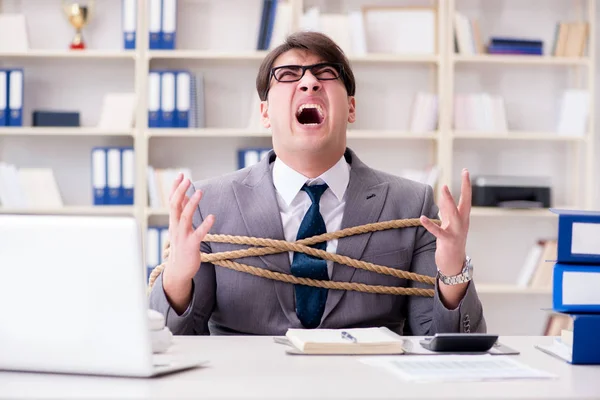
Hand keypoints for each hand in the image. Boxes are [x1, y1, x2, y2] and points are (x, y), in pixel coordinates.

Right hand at [162, 173, 214, 313]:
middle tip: (187, 179)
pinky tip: (212, 217)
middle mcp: (175, 227)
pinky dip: (204, 225)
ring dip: (192, 204)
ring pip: (185, 217)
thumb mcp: (180, 227)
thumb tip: (187, 196)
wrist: (178, 270)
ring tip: (199, 191)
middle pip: (175, 206)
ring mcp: (182, 236)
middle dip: (180, 192)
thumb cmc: (182, 246)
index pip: (171, 201)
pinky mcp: (191, 246)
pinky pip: (198, 234)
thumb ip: (183, 212)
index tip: (181, 175)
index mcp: (173, 221)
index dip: (175, 188)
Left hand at [420, 168, 470, 276]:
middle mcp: (462, 223)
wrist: (454, 264)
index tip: (465, 170)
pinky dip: (430, 225)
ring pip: (454, 214)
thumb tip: (444, 195)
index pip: (466, 198)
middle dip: (465, 188)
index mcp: (463, 218)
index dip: (466, 184)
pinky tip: (422, 218)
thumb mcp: (450, 223)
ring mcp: (456, 232)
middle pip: (465, 203)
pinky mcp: (447, 241)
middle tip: (464, 173)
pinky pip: (438, 231)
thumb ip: (447, 210)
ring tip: (444, 188)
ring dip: (449, 201)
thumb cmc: (451, 242)